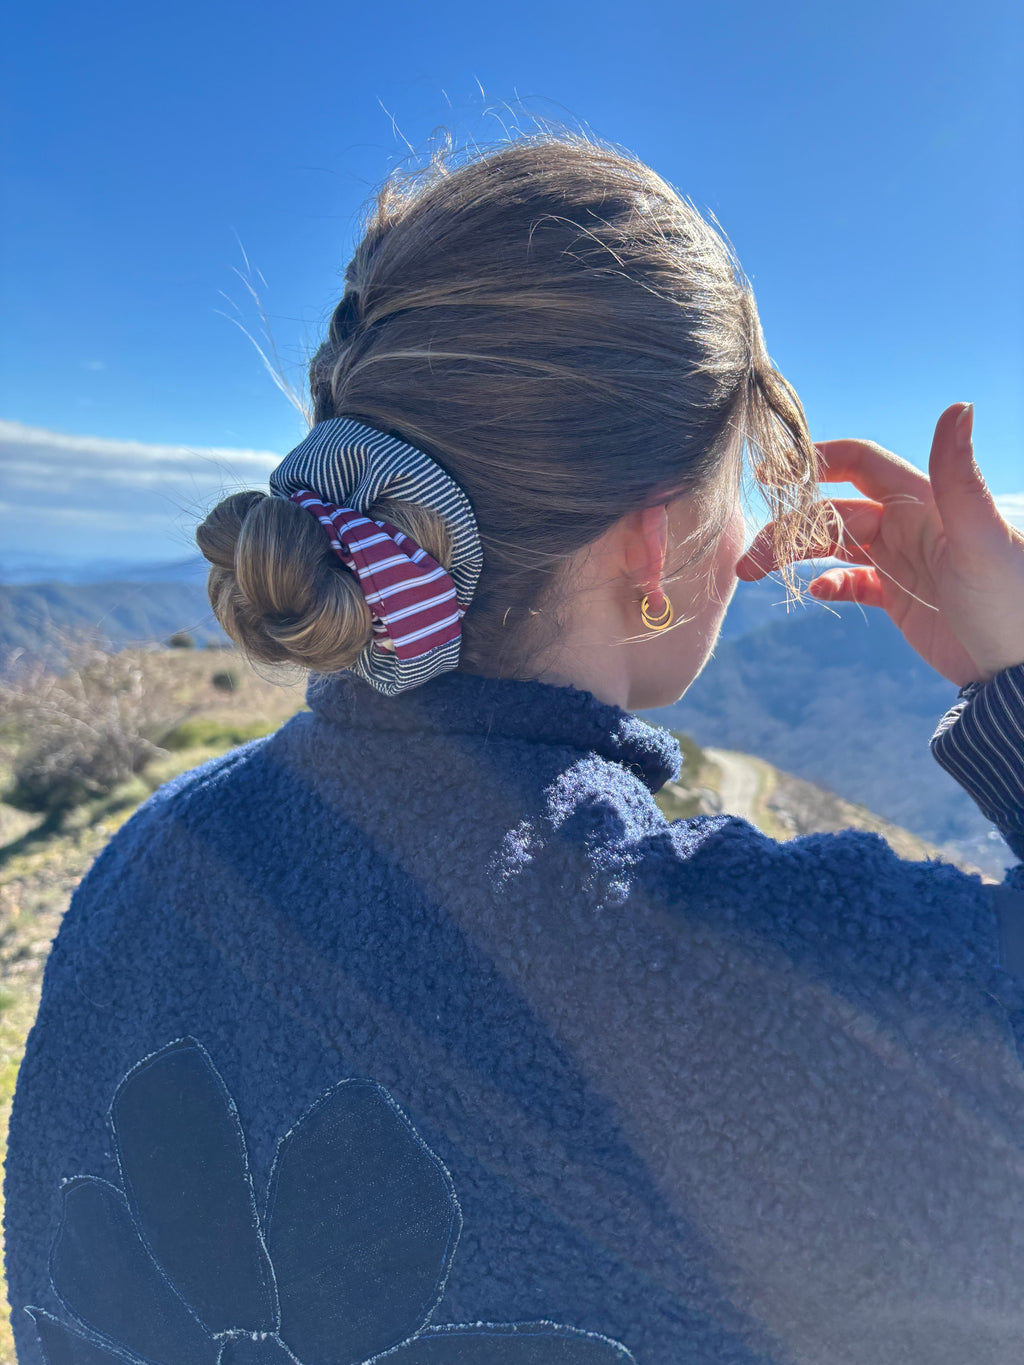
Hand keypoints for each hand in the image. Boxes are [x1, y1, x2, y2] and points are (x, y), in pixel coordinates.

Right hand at [735, 404, 1023, 686]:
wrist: (1021, 670)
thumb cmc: (1013, 601)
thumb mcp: (983, 541)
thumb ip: (960, 478)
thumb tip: (957, 407)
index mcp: (923, 501)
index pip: (858, 464)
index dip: (814, 462)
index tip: (771, 475)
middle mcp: (907, 524)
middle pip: (832, 511)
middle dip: (787, 528)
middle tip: (749, 559)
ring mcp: (901, 561)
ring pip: (833, 545)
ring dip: (792, 556)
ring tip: (753, 574)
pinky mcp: (899, 597)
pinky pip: (851, 581)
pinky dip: (828, 583)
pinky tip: (817, 593)